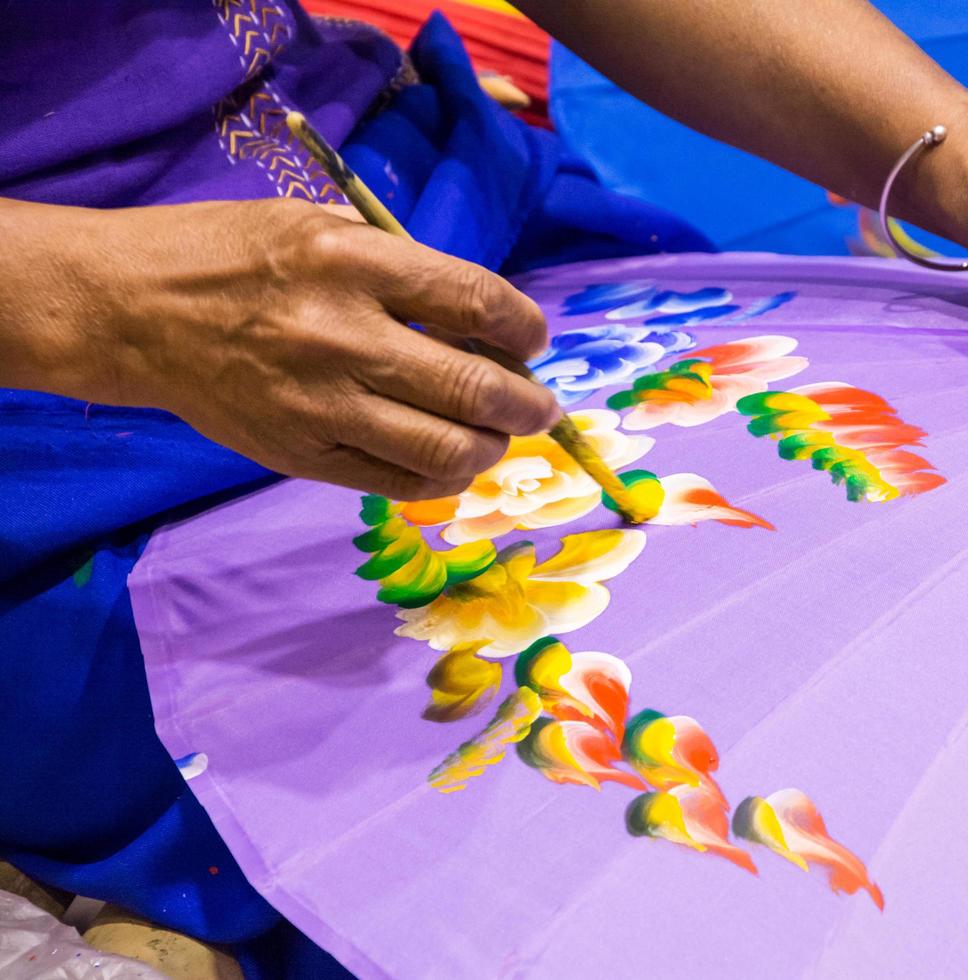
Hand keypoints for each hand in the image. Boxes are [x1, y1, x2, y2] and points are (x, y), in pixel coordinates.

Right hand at [3, 198, 559, 498]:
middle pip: (474, 389)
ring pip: (445, 449)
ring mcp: (319, 403)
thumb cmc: (236, 257)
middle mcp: (341, 335)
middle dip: (529, 405)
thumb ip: (404, 269)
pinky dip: (440, 476)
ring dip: (492, 448)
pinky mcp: (298, 454)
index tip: (531, 340)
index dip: (525, 328)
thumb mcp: (321, 226)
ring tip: (497, 436)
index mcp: (352, 262)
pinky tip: (448, 459)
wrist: (133, 309)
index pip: (476, 302)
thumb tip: (489, 322)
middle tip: (539, 406)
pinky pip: (396, 481)